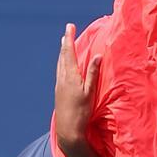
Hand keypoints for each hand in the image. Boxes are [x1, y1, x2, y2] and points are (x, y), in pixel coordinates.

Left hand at [55, 23, 101, 153]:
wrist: (67, 129)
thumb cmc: (81, 112)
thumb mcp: (90, 92)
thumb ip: (93, 73)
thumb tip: (97, 55)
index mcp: (70, 76)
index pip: (70, 52)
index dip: (70, 38)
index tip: (70, 27)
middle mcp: (62, 77)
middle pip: (63, 55)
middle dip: (66, 42)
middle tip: (67, 30)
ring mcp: (59, 84)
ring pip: (60, 62)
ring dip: (63, 51)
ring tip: (64, 42)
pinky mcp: (58, 90)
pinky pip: (59, 70)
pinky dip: (61, 61)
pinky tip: (62, 63)